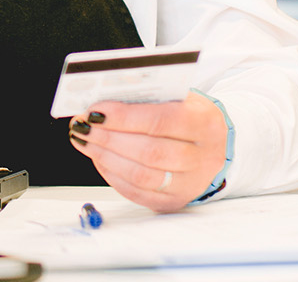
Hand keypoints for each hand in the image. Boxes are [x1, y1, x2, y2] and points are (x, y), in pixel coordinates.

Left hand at [69, 92, 226, 212]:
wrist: (214, 144)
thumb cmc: (187, 117)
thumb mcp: (176, 98)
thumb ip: (144, 98)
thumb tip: (101, 100)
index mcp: (204, 123)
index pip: (159, 122)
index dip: (122, 118)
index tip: (94, 112)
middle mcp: (203, 157)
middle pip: (150, 152)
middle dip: (108, 139)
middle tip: (83, 127)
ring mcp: (191, 183)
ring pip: (141, 176)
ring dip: (105, 157)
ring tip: (85, 141)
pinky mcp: (175, 200)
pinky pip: (137, 193)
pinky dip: (112, 176)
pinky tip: (99, 159)